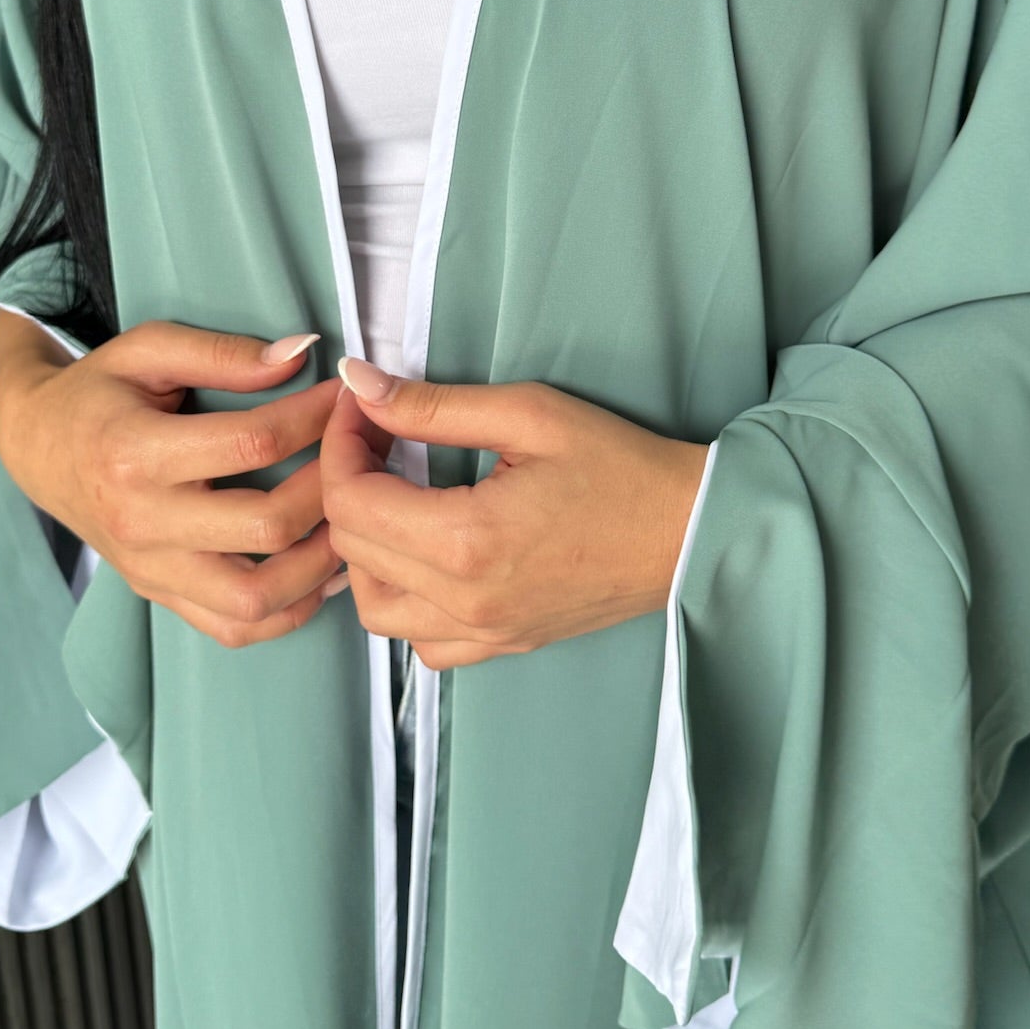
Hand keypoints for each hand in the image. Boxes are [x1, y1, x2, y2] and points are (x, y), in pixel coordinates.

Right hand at [0, 311, 349, 646]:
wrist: (38, 449)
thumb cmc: (101, 392)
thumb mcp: (148, 349)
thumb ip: (224, 352)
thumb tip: (302, 353)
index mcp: (135, 453)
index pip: (253, 443)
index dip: (316, 418)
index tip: (347, 397)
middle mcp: (142, 522)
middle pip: (265, 526)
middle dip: (331, 488)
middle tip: (360, 457)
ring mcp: (152, 570)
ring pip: (256, 597)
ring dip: (319, 563)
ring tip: (349, 519)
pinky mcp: (161, 596)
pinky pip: (236, 628)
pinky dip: (290, 610)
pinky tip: (320, 568)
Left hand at [319, 357, 709, 669]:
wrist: (689, 531)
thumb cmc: (621, 467)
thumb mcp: (529, 415)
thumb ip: (433, 405)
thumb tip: (360, 384)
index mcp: (467, 541)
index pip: (352, 500)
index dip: (340, 445)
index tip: (360, 408)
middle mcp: (465, 601)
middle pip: (352, 549)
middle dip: (347, 481)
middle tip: (378, 434)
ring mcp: (484, 632)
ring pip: (373, 606)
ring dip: (365, 549)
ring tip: (393, 495)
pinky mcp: (503, 644)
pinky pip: (420, 641)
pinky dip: (403, 600)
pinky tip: (425, 554)